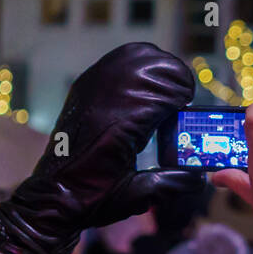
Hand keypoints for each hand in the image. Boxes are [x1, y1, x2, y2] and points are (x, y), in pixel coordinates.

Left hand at [0, 43, 204, 253]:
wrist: (51, 195)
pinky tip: (143, 90)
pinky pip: (118, 61)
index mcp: (120, 126)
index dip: (181, 96)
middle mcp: (105, 100)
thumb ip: (173, 183)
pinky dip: (138, 68)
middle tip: (178, 101)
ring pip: (137, 55)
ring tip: (163, 92)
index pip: (164, 90)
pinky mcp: (85, 87)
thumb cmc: (93, 198)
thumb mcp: (137, 196)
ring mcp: (92, 88)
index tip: (186, 109)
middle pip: (153, 64)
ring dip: (158, 69)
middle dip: (174, 79)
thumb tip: (200, 175)